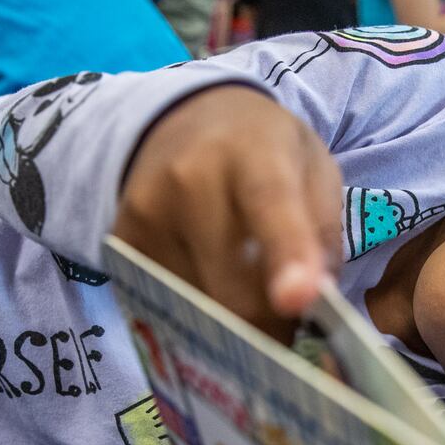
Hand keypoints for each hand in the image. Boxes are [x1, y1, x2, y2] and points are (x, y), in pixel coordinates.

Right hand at [114, 85, 342, 340]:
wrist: (184, 121)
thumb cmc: (265, 153)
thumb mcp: (313, 170)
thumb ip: (322, 233)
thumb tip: (316, 302)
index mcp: (254, 151)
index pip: (270, 204)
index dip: (287, 255)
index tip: (299, 300)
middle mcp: (190, 177)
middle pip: (233, 288)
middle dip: (270, 323)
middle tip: (289, 320)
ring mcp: (148, 211)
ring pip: (199, 309)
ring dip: (232, 323)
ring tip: (247, 292)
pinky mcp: (121, 241)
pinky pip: (166, 306)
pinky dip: (195, 314)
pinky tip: (210, 285)